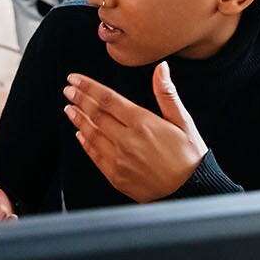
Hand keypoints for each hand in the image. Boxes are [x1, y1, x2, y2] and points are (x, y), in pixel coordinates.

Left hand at [65, 64, 206, 201]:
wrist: (192, 191)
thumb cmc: (190, 156)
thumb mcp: (184, 121)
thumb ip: (167, 94)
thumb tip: (161, 68)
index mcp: (143, 124)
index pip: (108, 99)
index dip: (88, 87)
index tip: (74, 79)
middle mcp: (127, 140)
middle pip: (96, 115)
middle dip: (79, 100)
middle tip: (68, 90)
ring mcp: (119, 159)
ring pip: (91, 134)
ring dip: (78, 119)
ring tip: (69, 107)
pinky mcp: (115, 175)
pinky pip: (94, 155)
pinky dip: (85, 142)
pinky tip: (79, 133)